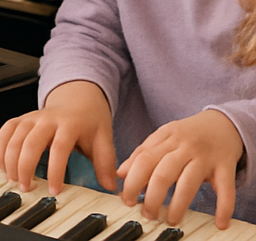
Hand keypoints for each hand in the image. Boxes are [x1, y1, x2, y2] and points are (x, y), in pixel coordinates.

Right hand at [0, 80, 115, 193]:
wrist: (77, 98)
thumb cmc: (89, 120)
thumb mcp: (104, 138)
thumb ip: (105, 161)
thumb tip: (110, 184)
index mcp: (68, 124)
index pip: (59, 148)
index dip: (55, 170)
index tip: (54, 190)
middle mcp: (46, 119)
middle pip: (30, 142)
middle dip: (25, 167)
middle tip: (26, 188)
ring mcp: (32, 117)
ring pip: (14, 136)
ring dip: (10, 160)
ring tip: (14, 180)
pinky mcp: (22, 118)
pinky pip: (5, 130)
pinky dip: (0, 146)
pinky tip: (1, 164)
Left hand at [118, 110, 242, 227]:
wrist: (221, 123)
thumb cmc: (187, 135)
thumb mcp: (162, 138)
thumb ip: (142, 154)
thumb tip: (120, 173)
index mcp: (165, 138)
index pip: (143, 159)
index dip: (133, 180)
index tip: (126, 199)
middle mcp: (184, 146)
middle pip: (163, 172)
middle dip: (152, 197)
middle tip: (148, 214)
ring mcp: (205, 157)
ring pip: (189, 182)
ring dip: (178, 205)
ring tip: (171, 221)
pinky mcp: (226, 166)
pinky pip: (226, 189)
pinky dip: (224, 207)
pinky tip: (220, 223)